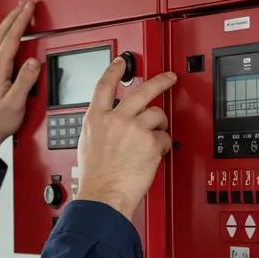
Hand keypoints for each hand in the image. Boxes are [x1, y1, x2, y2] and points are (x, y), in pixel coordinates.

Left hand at [0, 1, 40, 166]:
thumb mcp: (16, 103)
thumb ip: (25, 81)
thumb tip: (33, 62)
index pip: (11, 38)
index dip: (21, 21)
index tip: (29, 7)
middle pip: (2, 33)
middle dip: (15, 16)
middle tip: (26, 4)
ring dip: (9, 24)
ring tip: (19, 15)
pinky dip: (5, 36)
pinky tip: (9, 38)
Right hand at [76, 59, 176, 221]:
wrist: (104, 195)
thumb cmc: (96, 177)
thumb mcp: (89, 144)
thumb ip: (101, 127)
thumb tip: (111, 122)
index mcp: (96, 119)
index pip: (105, 85)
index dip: (115, 70)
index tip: (122, 62)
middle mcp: (115, 119)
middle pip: (141, 90)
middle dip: (159, 80)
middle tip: (169, 77)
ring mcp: (134, 129)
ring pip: (157, 114)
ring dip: (160, 125)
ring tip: (156, 136)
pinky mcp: (149, 142)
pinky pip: (164, 137)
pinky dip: (161, 146)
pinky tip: (151, 156)